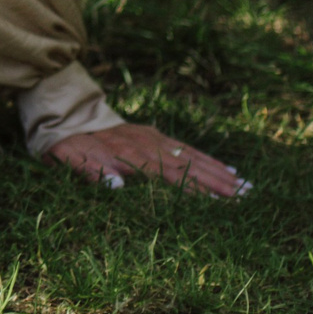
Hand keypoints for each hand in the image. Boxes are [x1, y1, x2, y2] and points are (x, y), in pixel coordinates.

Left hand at [46, 123, 247, 196]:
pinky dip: (207, 159)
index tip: (220, 203)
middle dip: (218, 182)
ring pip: (193, 156)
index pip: (169, 176)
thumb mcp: (69, 157)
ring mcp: (153, 137)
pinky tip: (225, 167)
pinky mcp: (154, 134)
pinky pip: (186, 148)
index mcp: (129, 155)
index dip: (194, 190)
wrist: (64, 110)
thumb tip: (116, 185)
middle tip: (247, 196)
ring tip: (246, 185)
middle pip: (189, 166)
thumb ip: (91, 170)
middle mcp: (147, 144)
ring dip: (219, 171)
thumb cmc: (67, 142)